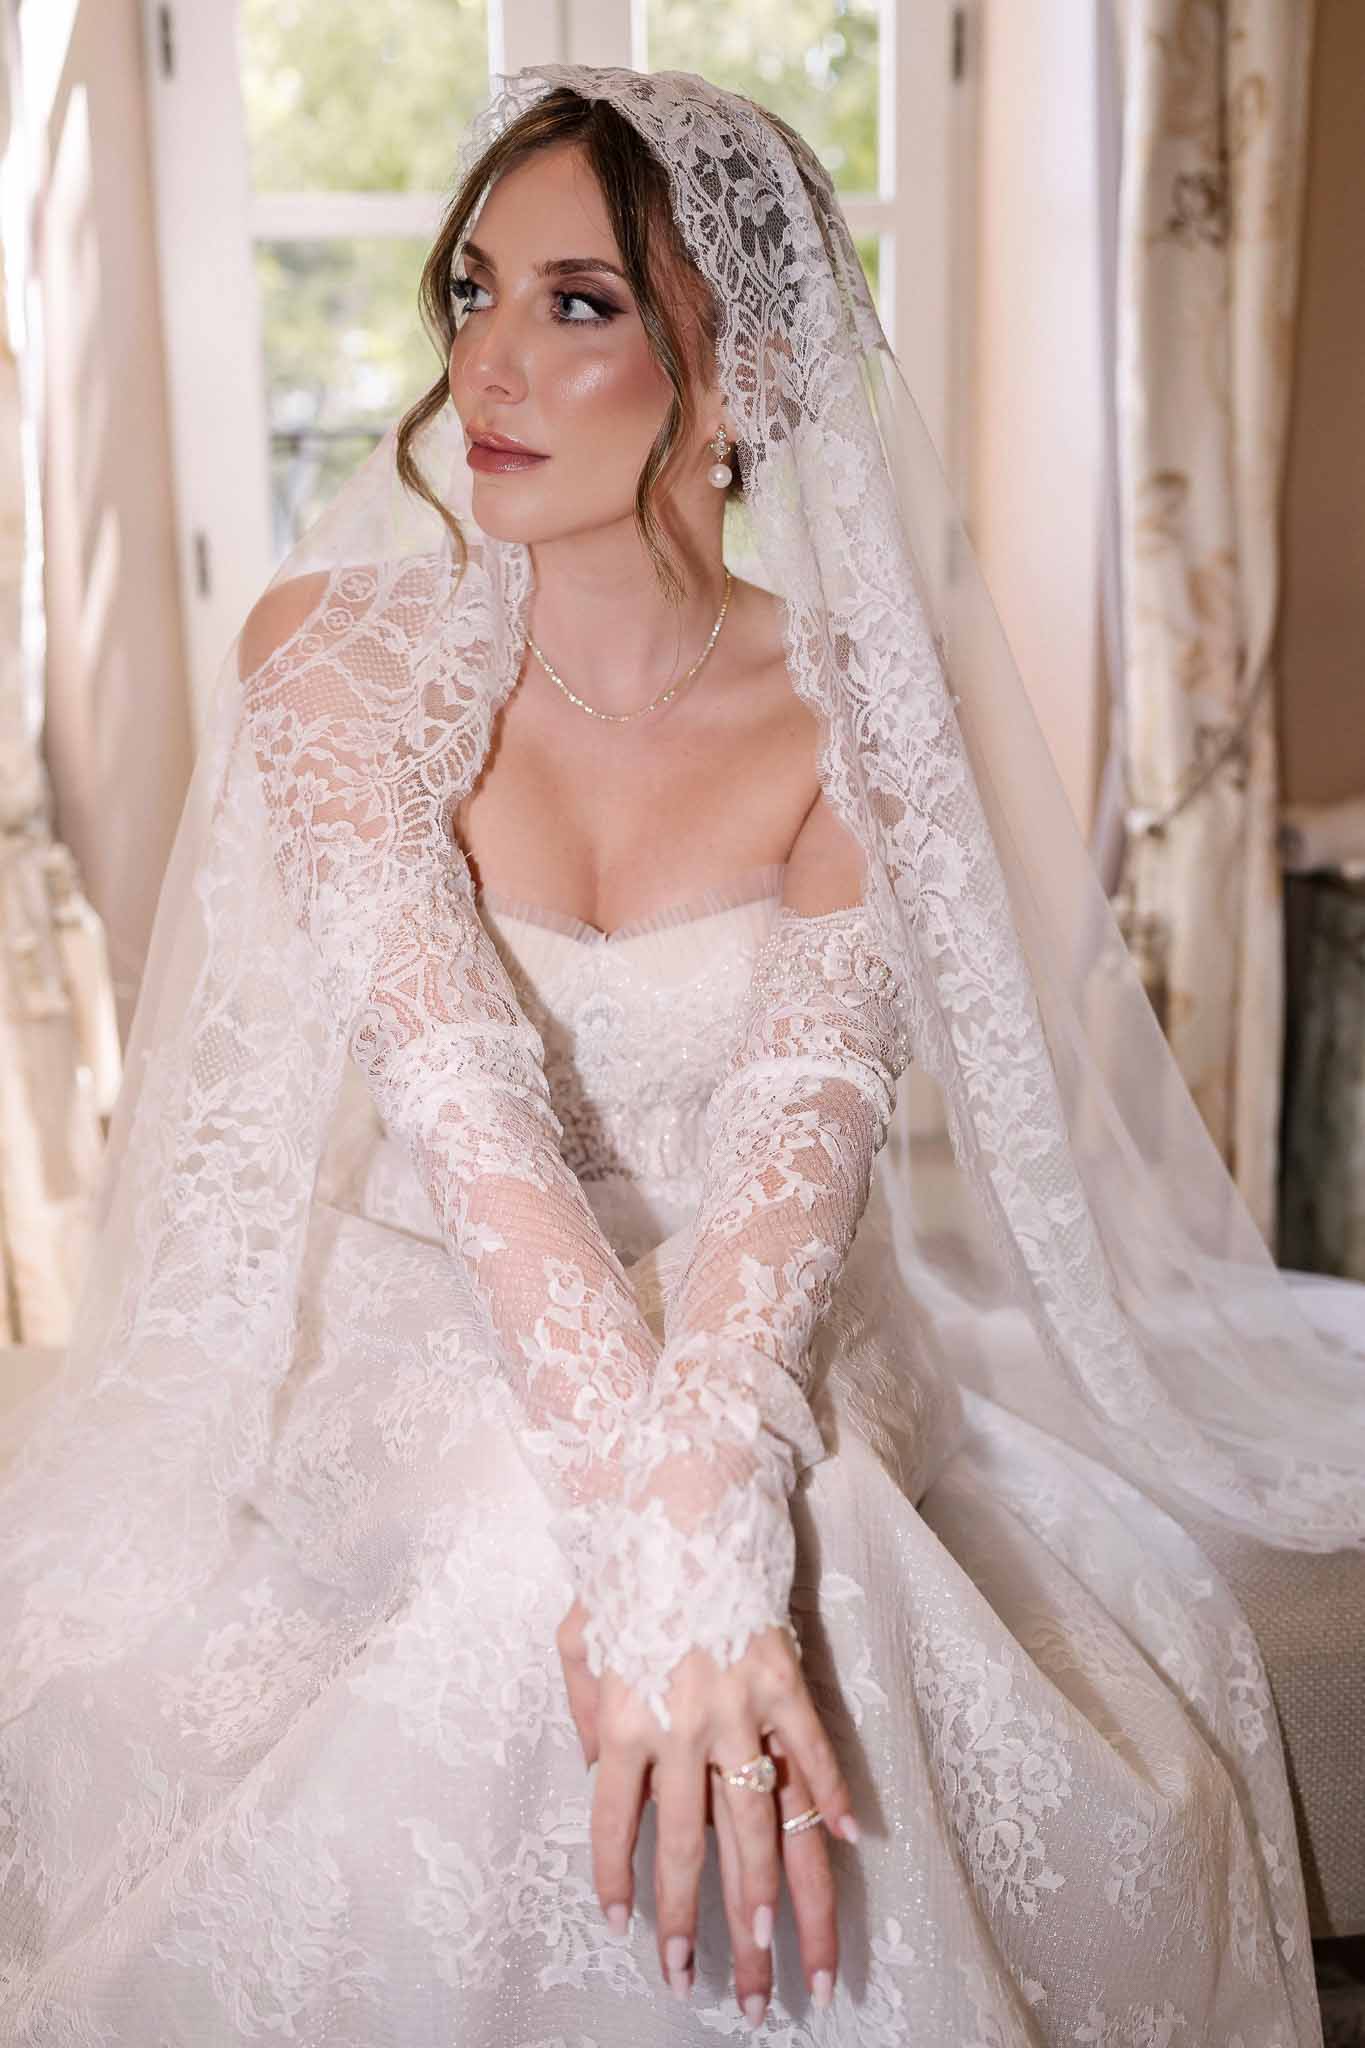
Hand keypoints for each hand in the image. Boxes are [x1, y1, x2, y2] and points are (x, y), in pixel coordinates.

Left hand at [557, 1598, 853, 2025]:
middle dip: (707, 1928)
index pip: (615, 1822)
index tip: (628, 1932)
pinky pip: (814, 1750)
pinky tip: (853, 1845)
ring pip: (764, 1825)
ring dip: (781, 1903)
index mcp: (622, 1716)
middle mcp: (681, 1723)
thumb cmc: (625, 1565)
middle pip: (697, 1849)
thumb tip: (592, 1771)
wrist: (683, 1495)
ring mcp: (740, 1704)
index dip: (620, 1880)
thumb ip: (582, 1707)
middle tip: (719, 1993)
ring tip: (796, 1969)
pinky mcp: (785, 1678)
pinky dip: (835, 1797)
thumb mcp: (577, 1633)